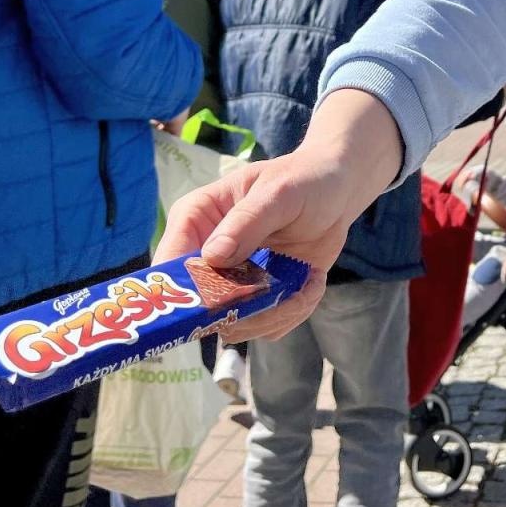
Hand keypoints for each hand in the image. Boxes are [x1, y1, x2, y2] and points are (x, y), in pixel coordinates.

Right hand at [155, 89, 398, 341]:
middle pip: (200, 307)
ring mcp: (232, 281)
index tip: (221, 303)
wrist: (335, 191)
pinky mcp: (259, 298)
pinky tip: (311, 282)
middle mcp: (207, 256)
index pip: (170, 263)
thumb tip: (212, 257)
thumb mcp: (277, 192)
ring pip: (236, 324)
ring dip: (277, 312)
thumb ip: (246, 222)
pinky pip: (266, 326)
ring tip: (308, 281)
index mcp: (196, 220)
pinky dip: (293, 312)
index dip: (183, 291)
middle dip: (245, 309)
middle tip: (285, 290)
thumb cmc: (302, 180)